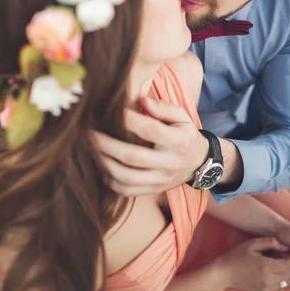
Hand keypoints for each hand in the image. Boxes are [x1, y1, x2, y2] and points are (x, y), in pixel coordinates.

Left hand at [91, 97, 208, 195]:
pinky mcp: (153, 190)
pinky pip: (127, 191)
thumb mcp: (182, 116)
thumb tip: (142, 100)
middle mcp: (169, 163)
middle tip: (90, 133)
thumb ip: (163, 107)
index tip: (111, 110)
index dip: (128, 119)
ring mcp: (160, 180)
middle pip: (132, 156)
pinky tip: (102, 167)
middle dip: (107, 144)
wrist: (199, 163)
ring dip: (104, 163)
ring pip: (126, 177)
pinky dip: (111, 181)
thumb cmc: (184, 133)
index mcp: (178, 141)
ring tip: (92, 150)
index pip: (150, 129)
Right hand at [220, 237, 289, 290]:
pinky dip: (281, 279)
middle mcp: (268, 280)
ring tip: (278, 263)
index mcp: (266, 266)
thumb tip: (285, 247)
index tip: (289, 250)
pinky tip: (272, 271)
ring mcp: (267, 289)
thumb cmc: (238, 255)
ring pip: (287, 282)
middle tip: (284, 256)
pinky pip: (280, 287)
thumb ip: (270, 242)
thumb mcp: (252, 243)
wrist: (225, 273)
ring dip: (287, 272)